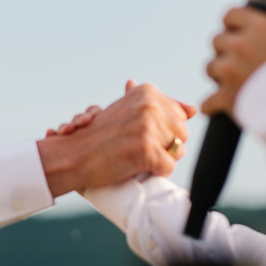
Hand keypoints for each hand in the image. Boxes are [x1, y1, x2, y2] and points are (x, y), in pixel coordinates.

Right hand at [36, 81, 196, 196]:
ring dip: (159, 159)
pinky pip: (168, 167)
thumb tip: (193, 109)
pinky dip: (155, 172)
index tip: (140, 134)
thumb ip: (161, 107)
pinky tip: (136, 166)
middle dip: (164, 145)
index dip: (163, 132)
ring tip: (134, 154)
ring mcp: (148, 126)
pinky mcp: (146, 149)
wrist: (72, 154)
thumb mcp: (130, 112)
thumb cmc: (100, 135)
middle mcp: (150, 105)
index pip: (180, 117)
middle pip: (182, 134)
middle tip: (136, 146)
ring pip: (178, 151)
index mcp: (147, 92)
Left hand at [202, 7, 265, 115]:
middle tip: (240, 64)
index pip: (231, 14)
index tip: (234, 33)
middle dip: (226, 52)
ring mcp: (230, 70)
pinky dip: (213, 105)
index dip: (232, 26)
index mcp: (260, 27)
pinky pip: (208, 100)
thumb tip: (235, 32)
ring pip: (210, 67)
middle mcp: (242, 44)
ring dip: (219, 76)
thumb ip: (258, 35)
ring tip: (238, 84)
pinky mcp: (225, 96)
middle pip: (217, 40)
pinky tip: (217, 106)